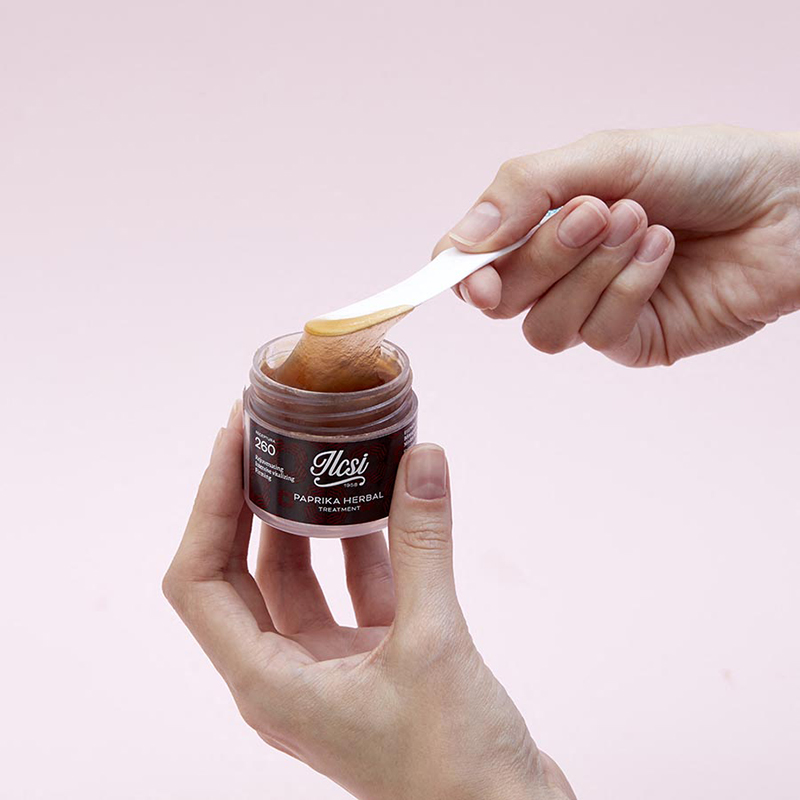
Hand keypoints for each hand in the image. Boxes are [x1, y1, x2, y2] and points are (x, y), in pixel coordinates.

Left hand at [163, 403, 574, 799]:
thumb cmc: (454, 768)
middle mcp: (283, 674)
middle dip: (249, 501)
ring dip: (308, 519)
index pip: (200, 579)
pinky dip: (362, 545)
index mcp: (266, 681)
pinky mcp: (370, 662)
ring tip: (320, 457)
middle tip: (267, 435)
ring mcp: (326, 667)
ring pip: (298, 577)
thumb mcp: (433, 642)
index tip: (234, 440)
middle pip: (240, 571)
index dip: (208, 504)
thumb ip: (423, 544)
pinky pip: (351, 588)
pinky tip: (382, 502)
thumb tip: (421, 460)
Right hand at [435, 125, 799, 365]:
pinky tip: (662, 253)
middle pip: (503, 300)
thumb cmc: (701, 168)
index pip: (475, 265)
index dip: (461, 274)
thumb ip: (523, 191)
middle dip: (544, 256)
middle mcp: (561, 276)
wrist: (784, 202)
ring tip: (641, 224)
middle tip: (596, 212)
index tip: (469, 274)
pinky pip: (599, 333)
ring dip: (589, 273)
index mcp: (543, 228)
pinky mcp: (632, 342)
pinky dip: (628, 288)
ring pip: (544, 328)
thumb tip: (460, 244)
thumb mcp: (603, 157)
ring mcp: (594, 312)